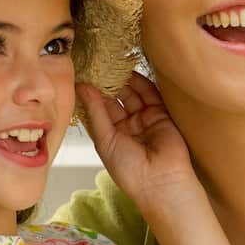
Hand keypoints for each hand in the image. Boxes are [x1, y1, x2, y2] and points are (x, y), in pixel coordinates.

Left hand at [78, 73, 198, 219]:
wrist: (161, 181)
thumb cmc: (130, 170)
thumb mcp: (105, 140)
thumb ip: (96, 112)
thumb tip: (82, 87)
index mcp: (111, 136)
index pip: (100, 109)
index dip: (92, 93)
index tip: (83, 75)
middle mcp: (128, 126)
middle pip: (117, 99)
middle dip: (108, 83)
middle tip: (98, 64)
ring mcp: (145, 120)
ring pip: (133, 94)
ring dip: (124, 80)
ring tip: (113, 63)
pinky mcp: (162, 114)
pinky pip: (151, 94)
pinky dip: (142, 82)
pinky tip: (131, 70)